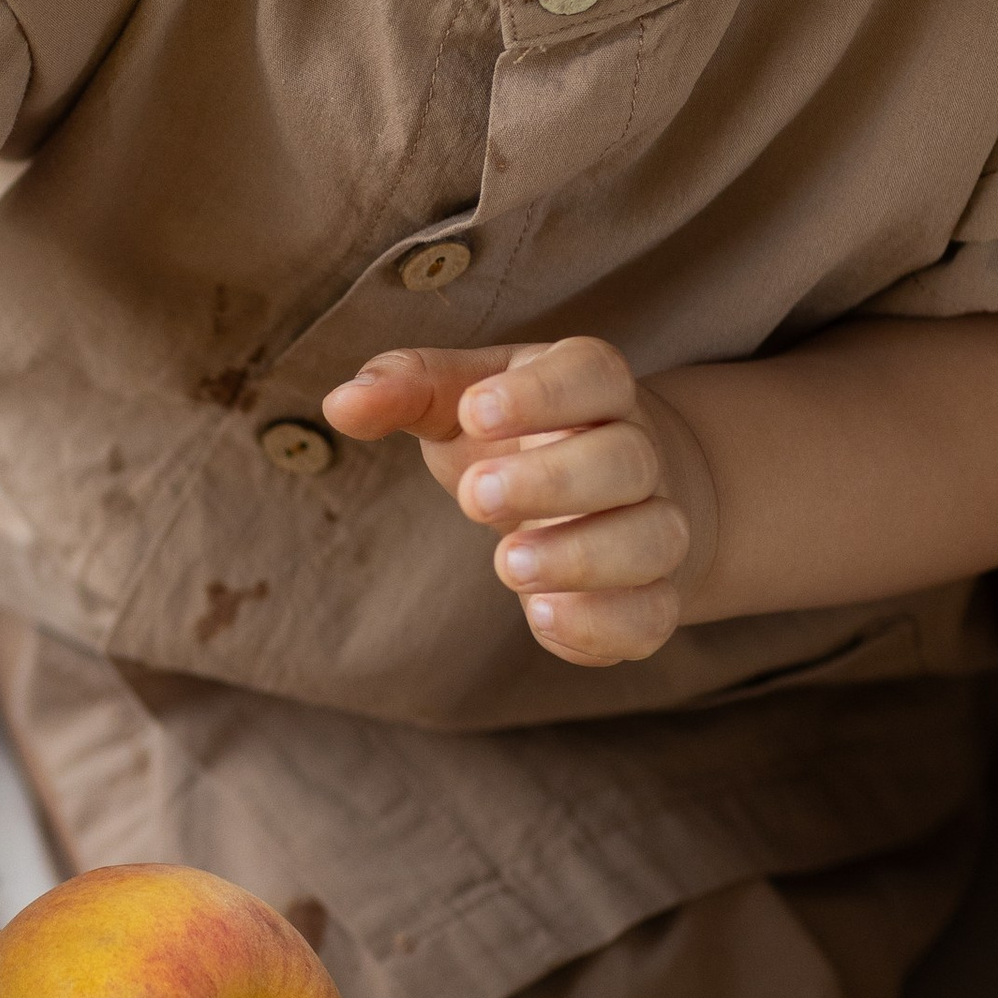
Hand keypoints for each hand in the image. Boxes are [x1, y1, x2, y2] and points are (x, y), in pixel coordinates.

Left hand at [323, 335, 716, 661]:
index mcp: (592, 388)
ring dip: (584, 557)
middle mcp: (637, 452)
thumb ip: (406, 388)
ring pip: (655, 539)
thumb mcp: (462, 398)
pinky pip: (652, 615)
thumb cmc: (520, 436)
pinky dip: (603, 624)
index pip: (593, 372)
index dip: (543, 392)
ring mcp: (654, 525)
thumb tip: (341, 403)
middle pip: (627, 459)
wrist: (613, 493)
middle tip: (475, 497)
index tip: (474, 412)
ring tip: (507, 566)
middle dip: (553, 481)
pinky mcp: (652, 594)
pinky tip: (542, 617)